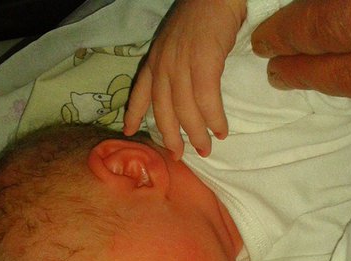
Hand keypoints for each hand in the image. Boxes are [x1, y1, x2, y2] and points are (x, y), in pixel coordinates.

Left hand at [123, 0, 246, 159]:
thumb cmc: (202, 14)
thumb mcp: (176, 40)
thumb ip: (174, 62)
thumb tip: (185, 88)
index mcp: (155, 59)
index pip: (140, 91)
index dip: (134, 114)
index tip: (129, 132)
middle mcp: (163, 66)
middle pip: (163, 111)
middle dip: (171, 137)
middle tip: (179, 155)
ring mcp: (181, 65)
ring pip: (185, 111)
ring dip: (197, 134)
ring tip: (206, 149)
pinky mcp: (203, 64)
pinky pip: (207, 102)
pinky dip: (214, 120)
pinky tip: (221, 131)